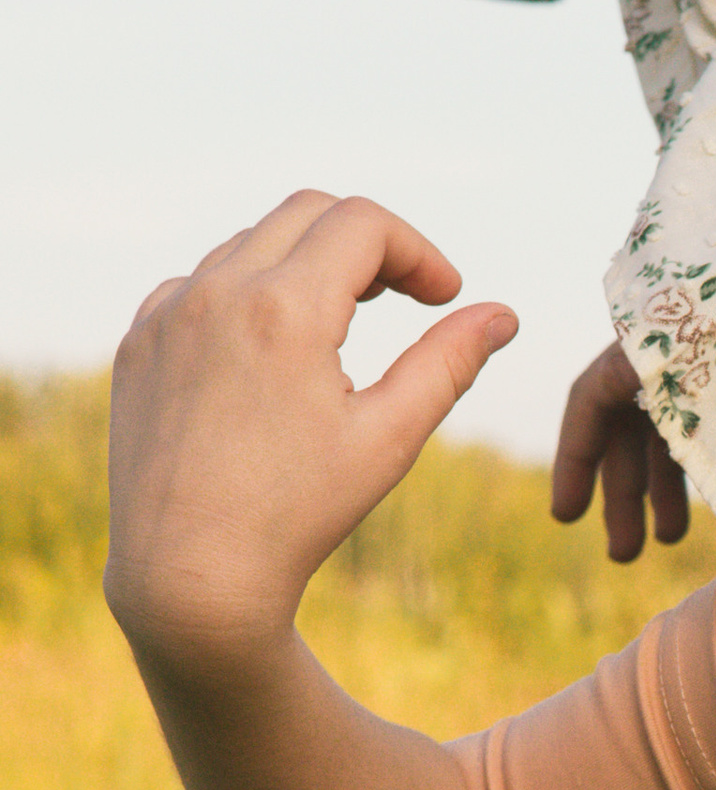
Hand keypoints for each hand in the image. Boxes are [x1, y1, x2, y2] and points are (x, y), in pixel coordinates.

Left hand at [106, 191, 515, 670]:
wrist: (189, 576)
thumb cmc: (299, 516)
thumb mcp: (389, 437)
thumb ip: (448, 363)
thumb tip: (502, 314)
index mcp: (286, 309)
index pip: (364, 225)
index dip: (419, 253)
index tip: (444, 298)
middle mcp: (217, 292)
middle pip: (308, 212)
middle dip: (367, 244)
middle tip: (402, 298)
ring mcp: (168, 314)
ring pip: (250, 244)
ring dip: (306, 267)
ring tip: (342, 325)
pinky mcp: (139, 342)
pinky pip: (198, 284)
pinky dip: (245, 295)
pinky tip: (272, 354)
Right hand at [550, 338, 690, 559]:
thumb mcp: (692, 371)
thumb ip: (681, 411)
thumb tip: (655, 467)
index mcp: (640, 343)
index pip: (587, 404)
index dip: (575, 464)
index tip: (565, 518)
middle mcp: (659, 356)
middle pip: (626, 433)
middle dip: (624, 497)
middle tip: (624, 557)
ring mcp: (693, 370)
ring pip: (663, 438)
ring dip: (662, 491)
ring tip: (666, 542)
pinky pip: (695, 430)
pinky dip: (691, 467)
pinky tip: (697, 506)